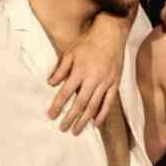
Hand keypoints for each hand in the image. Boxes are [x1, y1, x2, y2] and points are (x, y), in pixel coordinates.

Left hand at [47, 17, 125, 134]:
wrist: (111, 35)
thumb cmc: (89, 43)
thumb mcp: (71, 53)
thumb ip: (61, 69)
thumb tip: (50, 83)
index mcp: (80, 71)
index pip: (66, 93)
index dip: (58, 105)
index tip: (51, 116)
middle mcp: (93, 79)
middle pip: (80, 103)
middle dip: (70, 118)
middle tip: (62, 129)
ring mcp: (105, 83)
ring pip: (94, 106)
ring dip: (84, 120)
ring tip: (76, 130)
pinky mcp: (115, 84)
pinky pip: (108, 102)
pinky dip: (102, 114)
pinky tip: (95, 123)